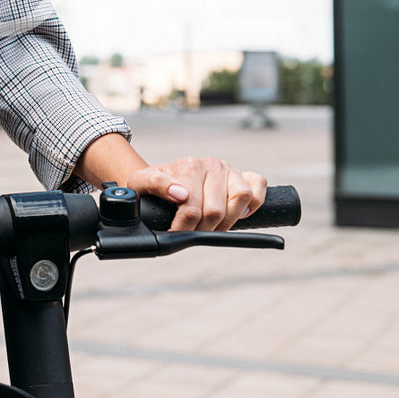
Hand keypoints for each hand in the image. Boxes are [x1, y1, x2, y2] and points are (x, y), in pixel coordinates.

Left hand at [125, 157, 267, 231]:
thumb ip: (153, 184)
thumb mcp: (140, 183)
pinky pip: (259, 186)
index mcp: (189, 165)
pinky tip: (239, 213)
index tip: (175, 233)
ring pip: (241, 199)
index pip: (193, 206)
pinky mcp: (246, 176)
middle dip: (202, 229)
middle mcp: (212, 164)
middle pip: (216, 210)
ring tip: (212, 226)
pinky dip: (254, 203)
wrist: (164, 183)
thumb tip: (180, 194)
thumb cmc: (153, 187)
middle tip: (193, 232)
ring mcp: (230, 170)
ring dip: (228, 221)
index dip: (184, 227)